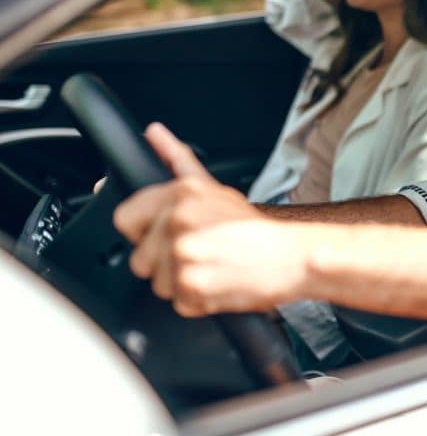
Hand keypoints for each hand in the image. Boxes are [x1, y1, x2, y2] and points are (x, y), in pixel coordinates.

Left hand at [113, 123, 311, 316]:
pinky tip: (219, 283)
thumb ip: (176, 160)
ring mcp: (183, 253)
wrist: (293, 256)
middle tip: (202, 253)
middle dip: (166, 263)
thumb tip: (153, 132)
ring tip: (213, 268)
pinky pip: (177, 303)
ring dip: (183, 284)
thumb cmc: (254, 227)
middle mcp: (179, 219)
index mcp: (181, 193)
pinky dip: (198, 301)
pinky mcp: (191, 285)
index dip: (145, 232)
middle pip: (140, 259)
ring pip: (157, 284)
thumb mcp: (213, 187)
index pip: (124, 219)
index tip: (169, 235)